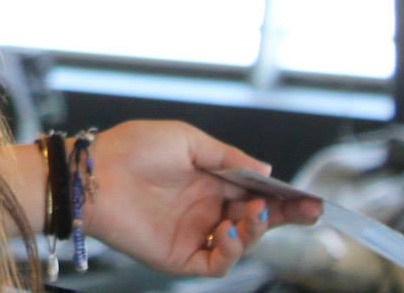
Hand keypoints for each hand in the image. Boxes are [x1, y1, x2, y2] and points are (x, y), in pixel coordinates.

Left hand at [80, 121, 322, 276]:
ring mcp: (194, 234)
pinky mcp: (180, 256)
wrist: (93, 175)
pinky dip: (230, 251)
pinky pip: (217, 262)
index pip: (255, 192)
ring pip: (242, 243)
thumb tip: (266, 171)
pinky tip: (226, 231)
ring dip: (256, 231)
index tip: (310, 198)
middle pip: (256, 220)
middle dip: (284, 216)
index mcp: (209, 180)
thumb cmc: (133, 149)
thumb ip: (228, 158)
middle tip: (307, 211)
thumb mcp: (186, 140)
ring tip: (253, 213)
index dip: (284, 197)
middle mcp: (205, 209)